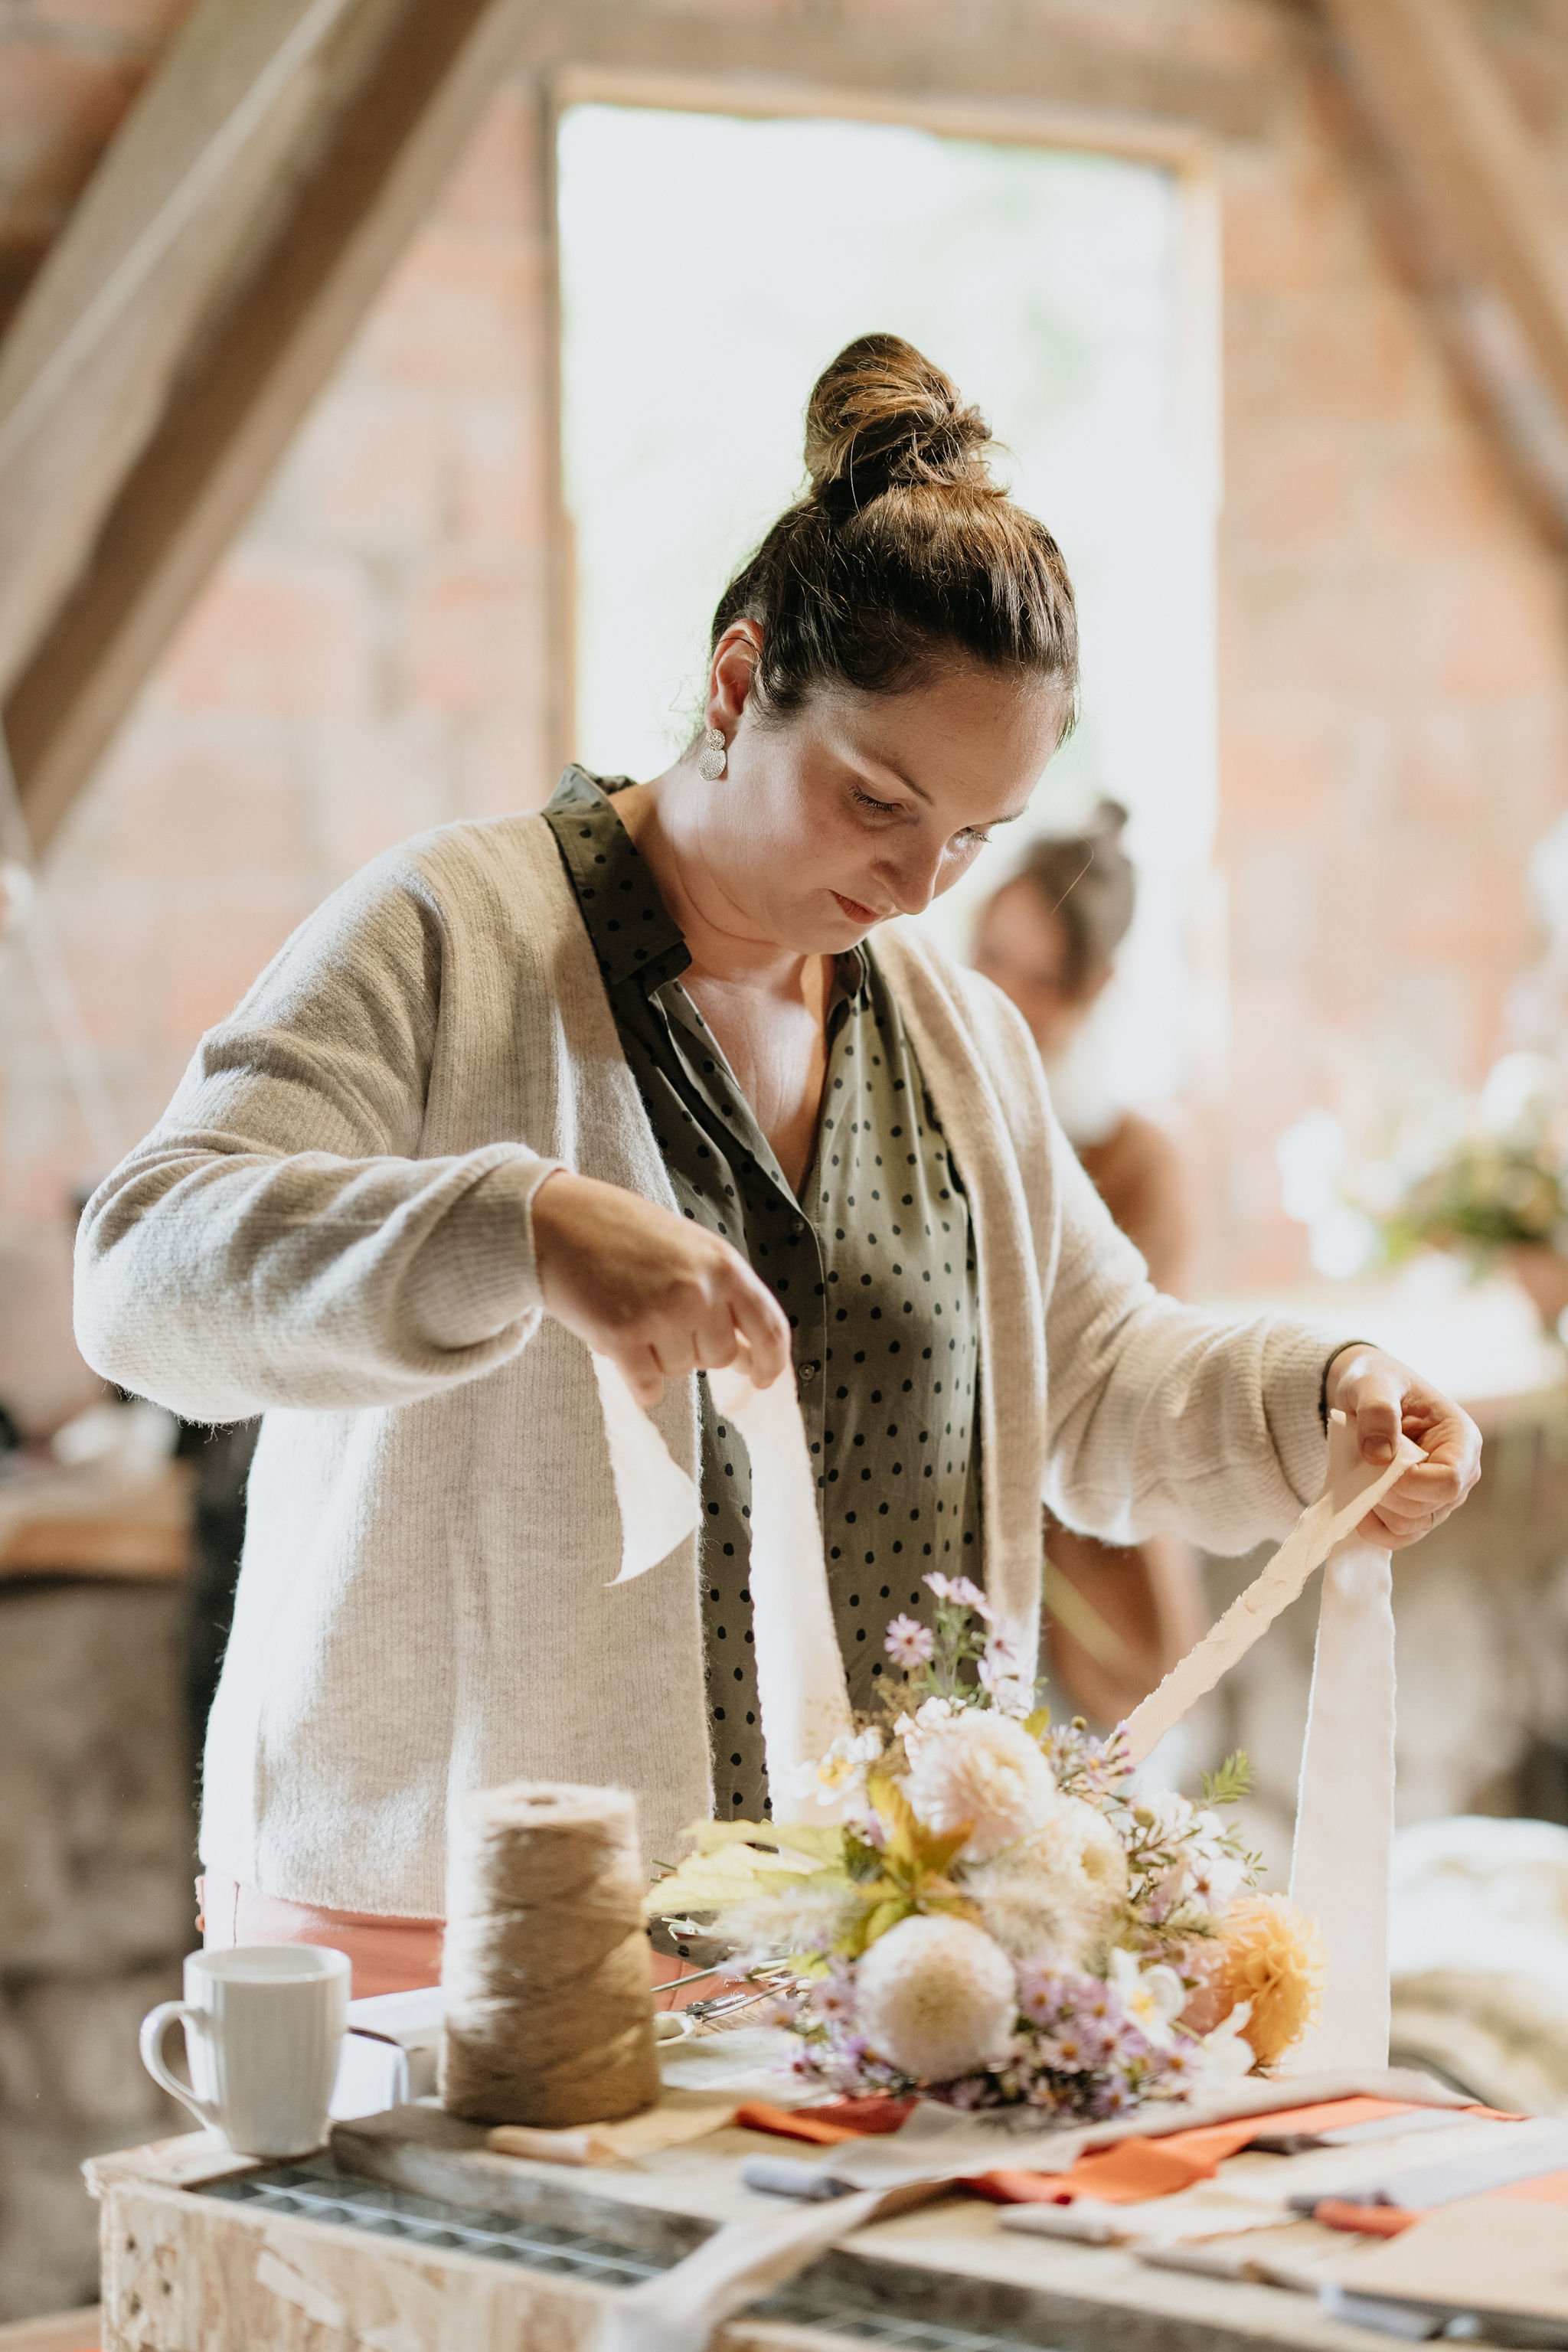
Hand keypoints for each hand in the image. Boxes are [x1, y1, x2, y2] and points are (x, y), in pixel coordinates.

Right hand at [532, 1170, 790, 1406]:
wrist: (556, 1220)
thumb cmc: (622, 1233)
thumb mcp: (689, 1249)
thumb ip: (723, 1295)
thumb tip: (749, 1357)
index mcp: (724, 1264)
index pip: (770, 1327)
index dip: (771, 1362)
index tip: (761, 1380)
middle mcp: (700, 1291)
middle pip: (720, 1356)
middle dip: (694, 1348)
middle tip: (660, 1317)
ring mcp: (662, 1314)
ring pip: (680, 1370)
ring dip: (658, 1356)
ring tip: (632, 1314)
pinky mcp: (623, 1337)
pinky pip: (648, 1387)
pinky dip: (639, 1383)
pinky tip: (621, 1351)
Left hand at [1324, 1344, 1480, 1548]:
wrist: (1366, 1392)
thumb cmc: (1377, 1381)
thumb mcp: (1373, 1383)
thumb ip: (1377, 1411)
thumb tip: (1379, 1456)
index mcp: (1461, 1439)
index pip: (1449, 1481)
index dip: (1411, 1483)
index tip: (1376, 1463)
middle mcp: (1460, 1472)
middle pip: (1428, 1509)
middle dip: (1386, 1493)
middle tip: (1359, 1463)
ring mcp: (1440, 1496)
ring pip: (1411, 1526)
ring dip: (1377, 1508)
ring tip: (1357, 1474)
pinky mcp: (1419, 1509)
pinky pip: (1399, 1535)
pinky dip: (1373, 1526)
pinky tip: (1357, 1503)